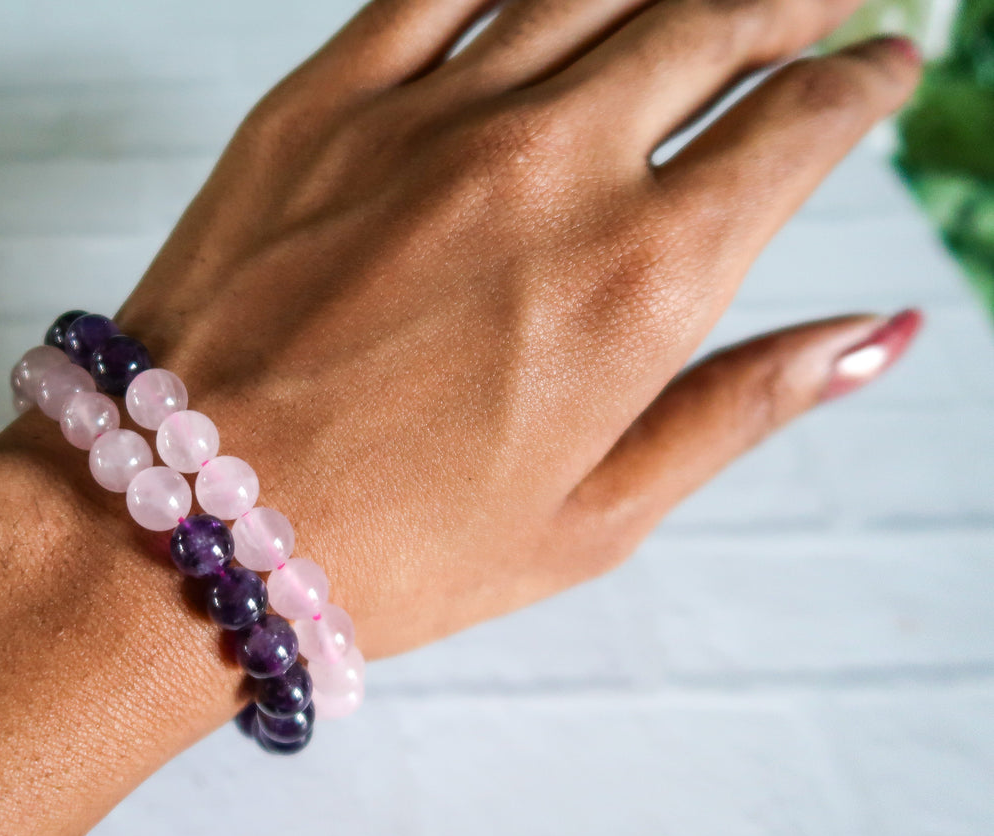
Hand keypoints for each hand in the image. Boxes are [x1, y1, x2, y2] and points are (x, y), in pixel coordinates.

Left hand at [73, 0, 922, 659]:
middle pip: (714, 23)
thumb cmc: (390, 548)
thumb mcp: (595, 518)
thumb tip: (878, 333)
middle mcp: (554, 169)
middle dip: (792, 3)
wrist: (184, 521)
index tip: (883, 69)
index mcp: (641, 280)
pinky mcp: (324, 98)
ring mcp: (431, 117)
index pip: (801, 125)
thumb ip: (743, 408)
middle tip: (821, 4)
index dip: (863, 82)